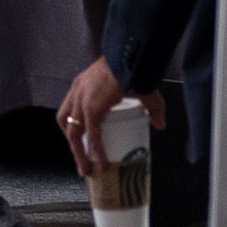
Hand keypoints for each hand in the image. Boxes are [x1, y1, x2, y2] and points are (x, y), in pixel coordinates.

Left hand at [55, 56, 161, 175]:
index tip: (78, 142)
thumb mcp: (138, 89)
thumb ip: (151, 108)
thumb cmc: (133, 67)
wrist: (130, 57)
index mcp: (83, 85)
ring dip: (78, 153)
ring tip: (87, 168)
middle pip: (66, 121)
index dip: (72, 125)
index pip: (70, 108)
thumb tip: (160, 124)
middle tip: (81, 160)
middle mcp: (78, 92)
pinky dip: (96, 150)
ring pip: (73, 132)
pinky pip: (92, 134)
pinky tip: (103, 162)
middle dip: (72, 143)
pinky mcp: (92, 108)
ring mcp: (82, 100)